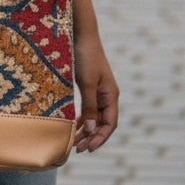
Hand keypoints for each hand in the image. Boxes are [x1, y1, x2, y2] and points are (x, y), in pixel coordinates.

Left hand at [72, 36, 118, 153]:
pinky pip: (88, 109)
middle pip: (102, 123)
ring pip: (94, 118)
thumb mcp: (87, 82)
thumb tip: (90, 129)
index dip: (100, 138)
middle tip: (78, 150)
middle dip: (92, 137)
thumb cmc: (86, 56)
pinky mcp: (90, 88)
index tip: (89, 148)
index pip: (110, 124)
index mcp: (111, 95)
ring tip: (74, 143)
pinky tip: (73, 127)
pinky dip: (82, 119)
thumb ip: (89, 106)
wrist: (82, 35)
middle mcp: (107, 96)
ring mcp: (99, 92)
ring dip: (86, 130)